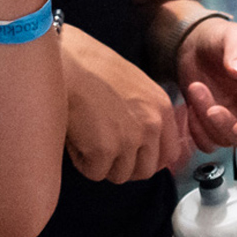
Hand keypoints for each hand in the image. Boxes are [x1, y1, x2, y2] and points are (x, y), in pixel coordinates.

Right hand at [60, 29, 186, 182]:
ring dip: (101, 164)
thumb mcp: (135, 86)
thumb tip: (144, 146)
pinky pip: (94, 172)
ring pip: (119, 175)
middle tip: (104, 151)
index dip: (148, 160)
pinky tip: (76, 136)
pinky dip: (81, 160)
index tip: (132, 157)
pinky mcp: (104, 150)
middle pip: (145, 171)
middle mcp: (152, 125)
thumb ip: (146, 115)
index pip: (170, 154)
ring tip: (87, 137)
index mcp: (162, 108)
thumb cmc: (92, 68)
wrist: (66, 60)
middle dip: (123, 166)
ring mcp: (130, 139)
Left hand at [179, 14, 236, 151]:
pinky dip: (196, 130)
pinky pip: (206, 141)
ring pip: (225, 140)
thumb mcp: (234, 35)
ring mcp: (234, 119)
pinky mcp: (213, 124)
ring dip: (206, 122)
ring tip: (195, 88)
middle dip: (228, 129)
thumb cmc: (221, 36)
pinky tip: (190, 104)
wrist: (195, 42)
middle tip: (209, 108)